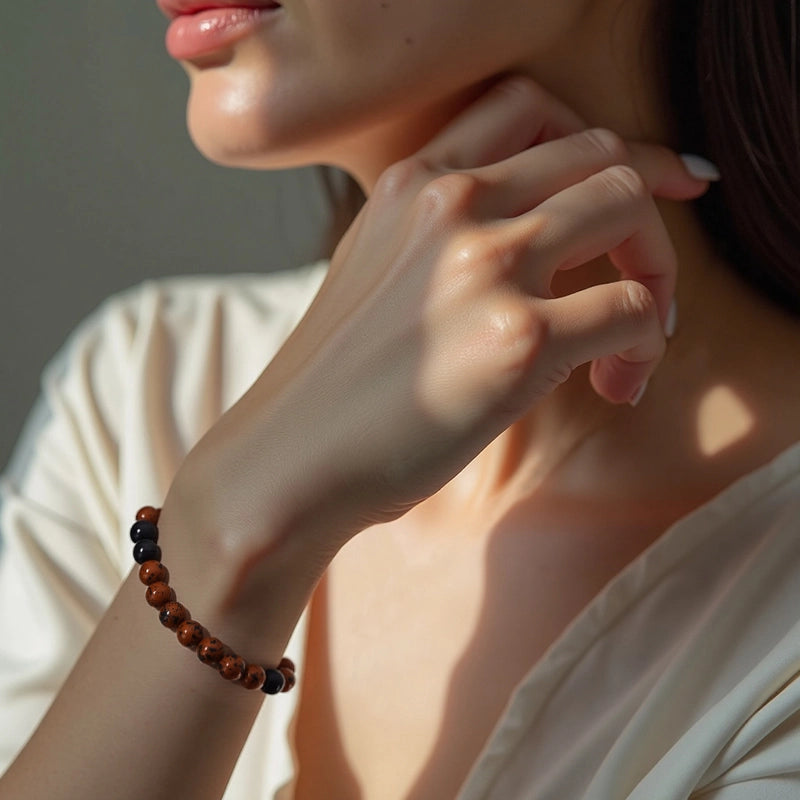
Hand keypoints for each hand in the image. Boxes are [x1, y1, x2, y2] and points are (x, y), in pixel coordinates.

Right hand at [171, 77, 708, 572]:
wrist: (292, 460)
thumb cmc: (337, 385)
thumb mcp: (376, 273)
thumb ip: (443, 235)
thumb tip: (534, 237)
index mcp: (413, 185)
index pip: (530, 107)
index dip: (601, 146)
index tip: (638, 192)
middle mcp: (452, 206)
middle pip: (601, 154)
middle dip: (643, 216)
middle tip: (641, 284)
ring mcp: (485, 265)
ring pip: (630, 208)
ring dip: (656, 274)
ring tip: (637, 340)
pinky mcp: (518, 340)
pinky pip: (632, 310)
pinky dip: (645, 345)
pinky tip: (615, 386)